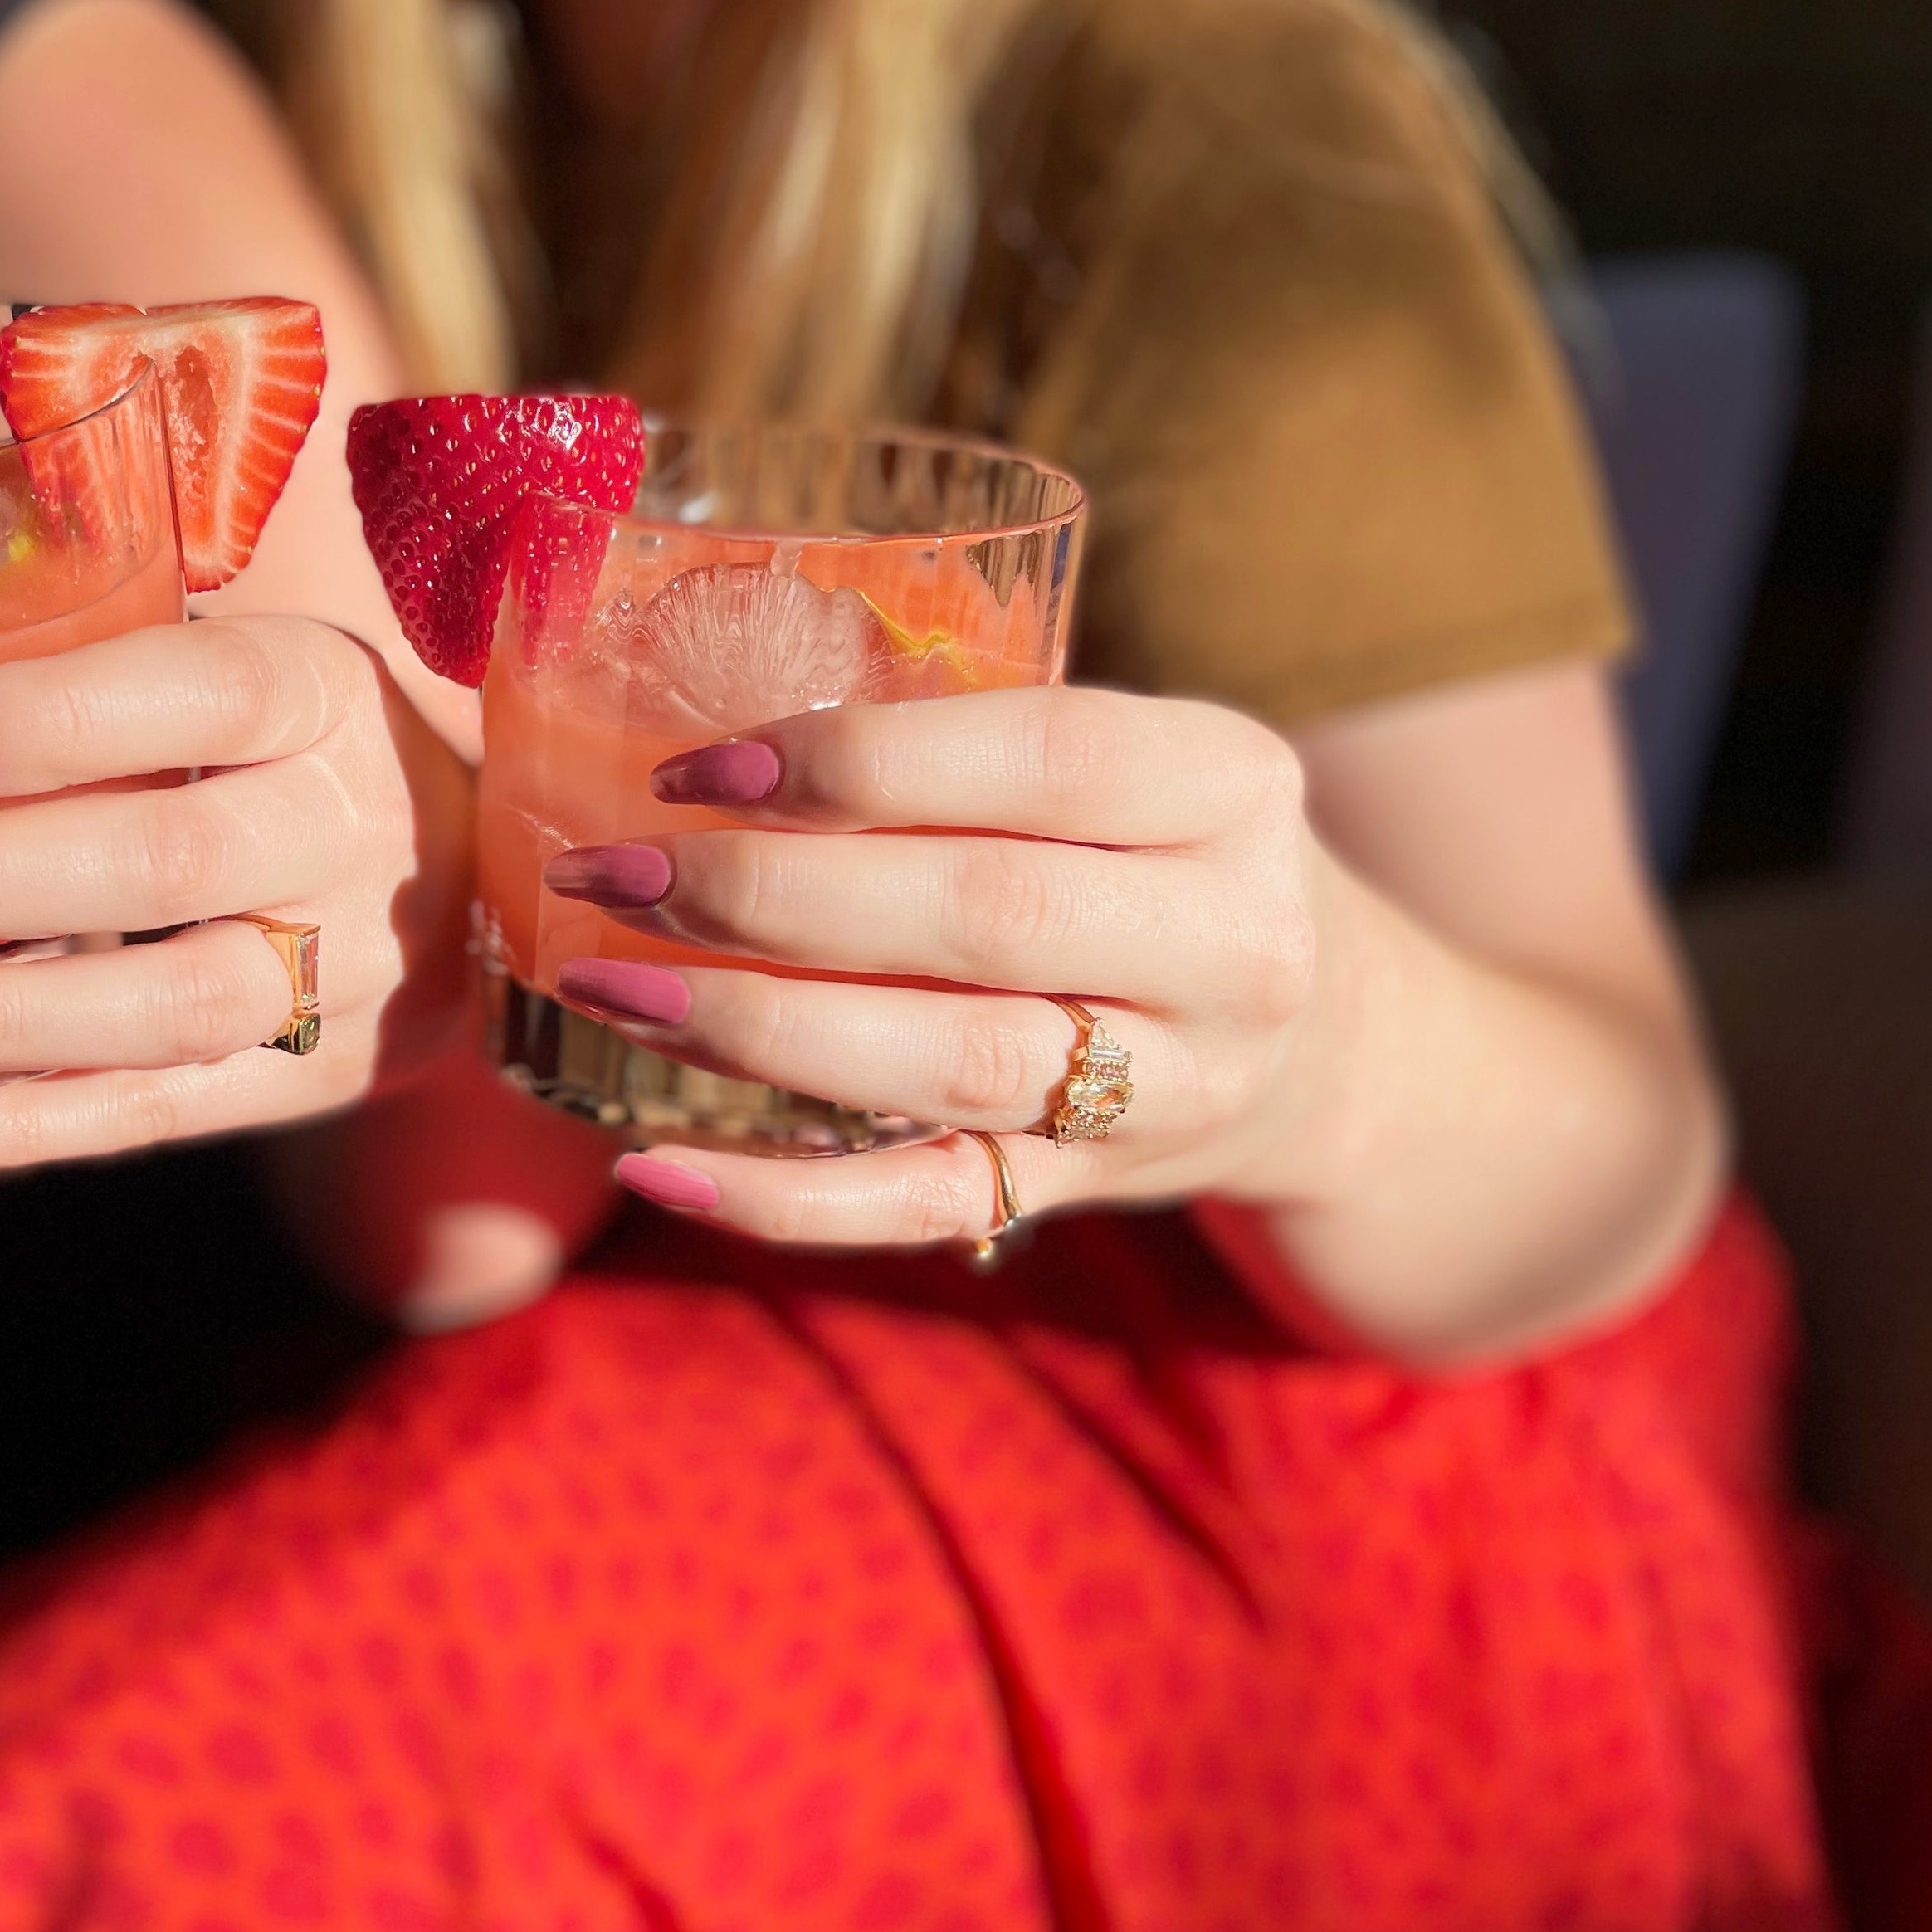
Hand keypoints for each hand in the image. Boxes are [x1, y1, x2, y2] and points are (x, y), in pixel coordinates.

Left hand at [0, 610, 474, 1169]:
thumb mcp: (233, 668)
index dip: (39, 723)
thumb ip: (95, 678)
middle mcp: (350, 830)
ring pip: (158, 1009)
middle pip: (159, 865)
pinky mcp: (317, 1077)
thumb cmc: (289, 746)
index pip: (194, 696)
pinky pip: (156, 1116)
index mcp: (324, 694)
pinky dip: (13, 1130)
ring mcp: (348, 971)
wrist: (477, 879)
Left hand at [537, 686, 1341, 1247]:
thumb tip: (697, 725)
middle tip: (610, 874)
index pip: (1044, 757)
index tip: (695, 767)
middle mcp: (1229, 943)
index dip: (858, 762)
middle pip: (985, 916)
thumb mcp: (1128, 766)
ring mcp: (1170, 1088)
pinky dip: (785, 1198)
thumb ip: (966, 744)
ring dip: (756, 1031)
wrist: (1324, 1046)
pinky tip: (658, 1162)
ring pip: (953, 1065)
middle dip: (771, 895)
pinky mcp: (1092, 1192)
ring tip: (607, 989)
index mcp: (1230, 786)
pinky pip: (927, 1206)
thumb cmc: (1152, 857)